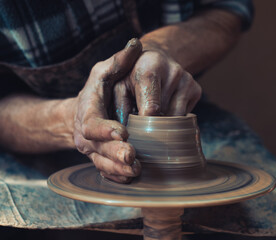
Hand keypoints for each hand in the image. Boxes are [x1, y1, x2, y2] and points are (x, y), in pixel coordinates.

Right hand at [72, 38, 142, 182]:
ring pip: (103, 165)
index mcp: (87, 113)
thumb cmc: (99, 90)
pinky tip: (133, 178)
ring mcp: (94, 152)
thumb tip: (137, 43)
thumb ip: (119, 60)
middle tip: (132, 157)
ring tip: (137, 171)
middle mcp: (87, 136)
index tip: (122, 131)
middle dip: (115, 154)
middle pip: (99, 149)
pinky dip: (118, 177)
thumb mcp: (105, 72)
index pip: (92, 124)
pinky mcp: (102, 161)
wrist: (87, 112)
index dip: (105, 129)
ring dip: (119, 170)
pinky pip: (107, 173)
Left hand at [113, 43, 201, 123]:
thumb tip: (126, 134)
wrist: (153, 59)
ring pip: (177, 118)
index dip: (144, 124)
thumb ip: (120, 108)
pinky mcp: (196, 89)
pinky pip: (185, 116)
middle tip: (142, 118)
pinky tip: (165, 105)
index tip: (138, 131)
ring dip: (164, 121)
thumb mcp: (119, 87)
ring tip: (153, 110)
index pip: (152, 108)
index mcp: (151, 67)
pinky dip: (174, 116)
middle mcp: (173, 72)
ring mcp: (187, 80)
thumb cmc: (131, 76)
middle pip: (164, 115)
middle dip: (152, 122)